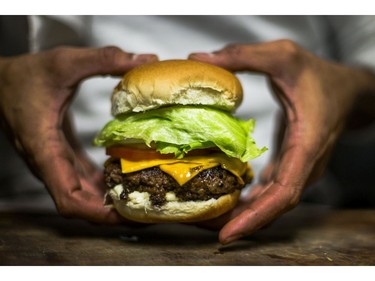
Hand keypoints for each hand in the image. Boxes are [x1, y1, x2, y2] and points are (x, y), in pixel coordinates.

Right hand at [0, 46, 157, 222]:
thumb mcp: (64, 62)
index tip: (124, 214)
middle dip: (109, 212)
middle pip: (79, 204)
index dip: (96, 212)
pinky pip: (81, 180)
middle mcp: (48, 163)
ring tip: (141, 198)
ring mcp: (53, 162)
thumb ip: (103, 60)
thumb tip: (145, 59)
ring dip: (107, 201)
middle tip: (145, 209)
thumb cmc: (26, 75)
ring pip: (81, 195)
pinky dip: (101, 185)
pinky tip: (124, 180)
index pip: (67, 197)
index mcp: (44, 149)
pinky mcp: (60, 156)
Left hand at [189, 40, 374, 243]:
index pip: (285, 193)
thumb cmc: (318, 75)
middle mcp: (305, 165)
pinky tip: (228, 201)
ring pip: (272, 203)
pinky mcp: (292, 166)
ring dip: (244, 215)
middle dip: (243, 223)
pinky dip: (251, 201)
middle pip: (275, 207)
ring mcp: (300, 169)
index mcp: (307, 144)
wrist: (346, 90)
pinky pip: (271, 191)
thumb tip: (197, 60)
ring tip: (208, 219)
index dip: (257, 216)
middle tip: (204, 229)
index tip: (229, 233)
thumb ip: (242, 56)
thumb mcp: (282, 56)